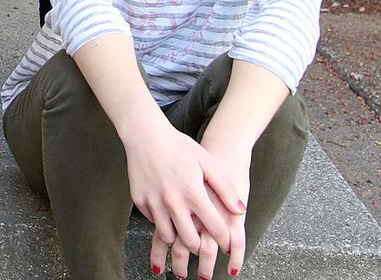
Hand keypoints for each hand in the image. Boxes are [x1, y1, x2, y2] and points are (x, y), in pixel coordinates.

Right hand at [122, 124, 243, 268]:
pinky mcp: (139, 200)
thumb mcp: (207, 163)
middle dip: (200, 246)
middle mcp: (172, 201)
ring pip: (167, 236)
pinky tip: (167, 212)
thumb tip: (240, 211)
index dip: (224, 239)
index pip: (215, 228)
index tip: (226, 242)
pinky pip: (152, 221)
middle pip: (190, 241)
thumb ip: (225, 189)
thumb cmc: (179, 146)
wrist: (145, 134)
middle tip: (203, 242)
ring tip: (184, 230)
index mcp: (193, 193)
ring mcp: (154, 202)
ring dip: (178, 237)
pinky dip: (161, 222)